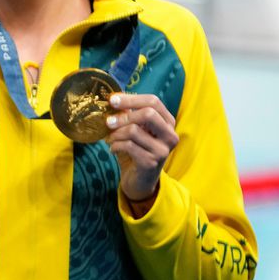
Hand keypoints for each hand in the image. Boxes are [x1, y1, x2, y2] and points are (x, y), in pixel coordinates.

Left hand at [104, 92, 177, 213]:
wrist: (139, 180)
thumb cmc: (135, 150)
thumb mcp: (134, 130)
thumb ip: (128, 115)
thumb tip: (113, 99)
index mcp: (167, 122)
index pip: (153, 101)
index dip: (131, 99)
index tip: (112, 100)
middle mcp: (170, 135)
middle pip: (148, 113)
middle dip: (123, 116)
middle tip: (108, 122)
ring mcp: (163, 150)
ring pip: (134, 131)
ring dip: (116, 134)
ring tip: (110, 139)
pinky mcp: (151, 162)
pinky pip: (128, 146)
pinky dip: (115, 145)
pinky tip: (113, 149)